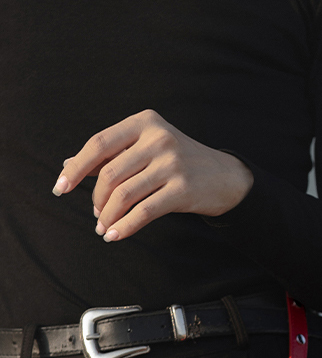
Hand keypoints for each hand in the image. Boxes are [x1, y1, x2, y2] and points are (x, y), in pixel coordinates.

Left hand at [52, 109, 253, 241]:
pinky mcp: (183, 189)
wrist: (225, 177)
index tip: (60, 188)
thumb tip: (68, 165)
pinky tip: (116, 235)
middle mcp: (159, 138)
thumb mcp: (147, 148)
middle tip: (95, 215)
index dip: (75, 168)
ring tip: (104, 228)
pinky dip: (125, 226)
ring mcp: (172, 163)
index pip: (99, 144)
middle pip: (110, 173)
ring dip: (108, 217)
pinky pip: (144, 211)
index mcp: (145, 122)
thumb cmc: (179, 162)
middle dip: (95, 199)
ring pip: (124, 194)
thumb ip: (111, 155)